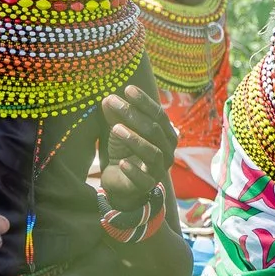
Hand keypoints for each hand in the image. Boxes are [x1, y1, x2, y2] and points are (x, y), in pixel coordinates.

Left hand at [96, 87, 175, 213]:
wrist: (121, 181)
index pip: (158, 115)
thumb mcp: (119, 130)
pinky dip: (133, 171)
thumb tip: (108, 99)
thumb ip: (116, 115)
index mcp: (165, 134)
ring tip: (115, 129)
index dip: (144, 102)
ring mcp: (158, 169)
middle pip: (154, 130)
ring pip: (152, 153)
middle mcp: (167, 151)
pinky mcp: (147, 186)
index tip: (127, 89)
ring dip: (134, 139)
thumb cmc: (125, 150)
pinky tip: (122, 163)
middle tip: (113, 103)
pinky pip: (144, 179)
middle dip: (133, 115)